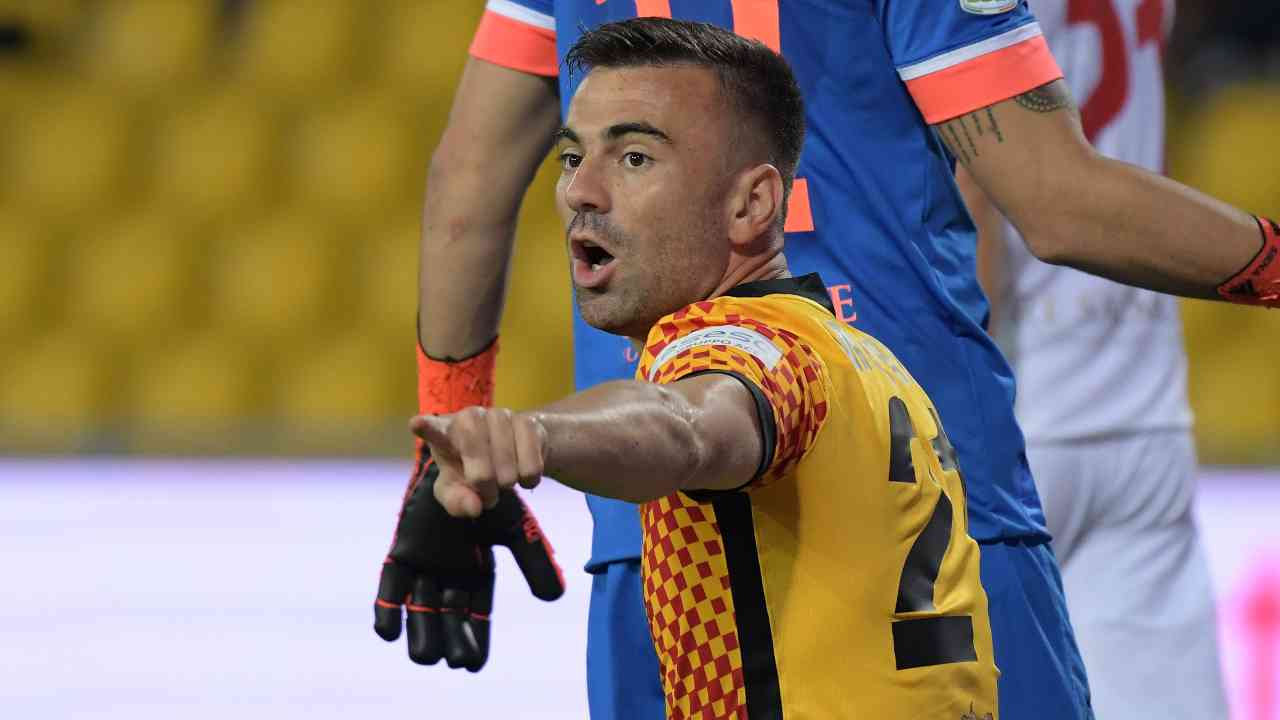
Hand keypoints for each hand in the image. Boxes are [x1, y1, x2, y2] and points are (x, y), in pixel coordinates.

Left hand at [374, 448, 563, 670]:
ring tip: (424, 658)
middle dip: (445, 640)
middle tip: (449, 665)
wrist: (469, 447)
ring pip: (419, 606)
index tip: (473, 664)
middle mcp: (447, 569)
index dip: (474, 637)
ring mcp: (423, 560)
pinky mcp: (403, 547)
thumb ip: (534, 560)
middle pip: (443, 615)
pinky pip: (391, 585)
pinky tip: (386, 633)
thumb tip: (554, 597)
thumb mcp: (517, 528)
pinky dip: (386, 611)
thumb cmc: (496, 489)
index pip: (474, 611)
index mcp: (475, 569)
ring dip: (420, 632)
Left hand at [410, 409, 545, 518]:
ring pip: (506, 466)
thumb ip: (456, 501)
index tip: (417, 424)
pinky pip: (531, 466)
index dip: (426, 427)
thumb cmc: (473, 469)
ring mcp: (500, 416)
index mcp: (444, 433)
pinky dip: (528, 480)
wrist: (514, 448)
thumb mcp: (457, 489)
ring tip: (503, 480)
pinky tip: (522, 472)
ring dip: (506, 484)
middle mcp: (470, 417)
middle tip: (487, 493)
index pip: (433, 429)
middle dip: (483, 483)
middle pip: (476, 460)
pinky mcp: (528, 422)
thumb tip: (475, 508)